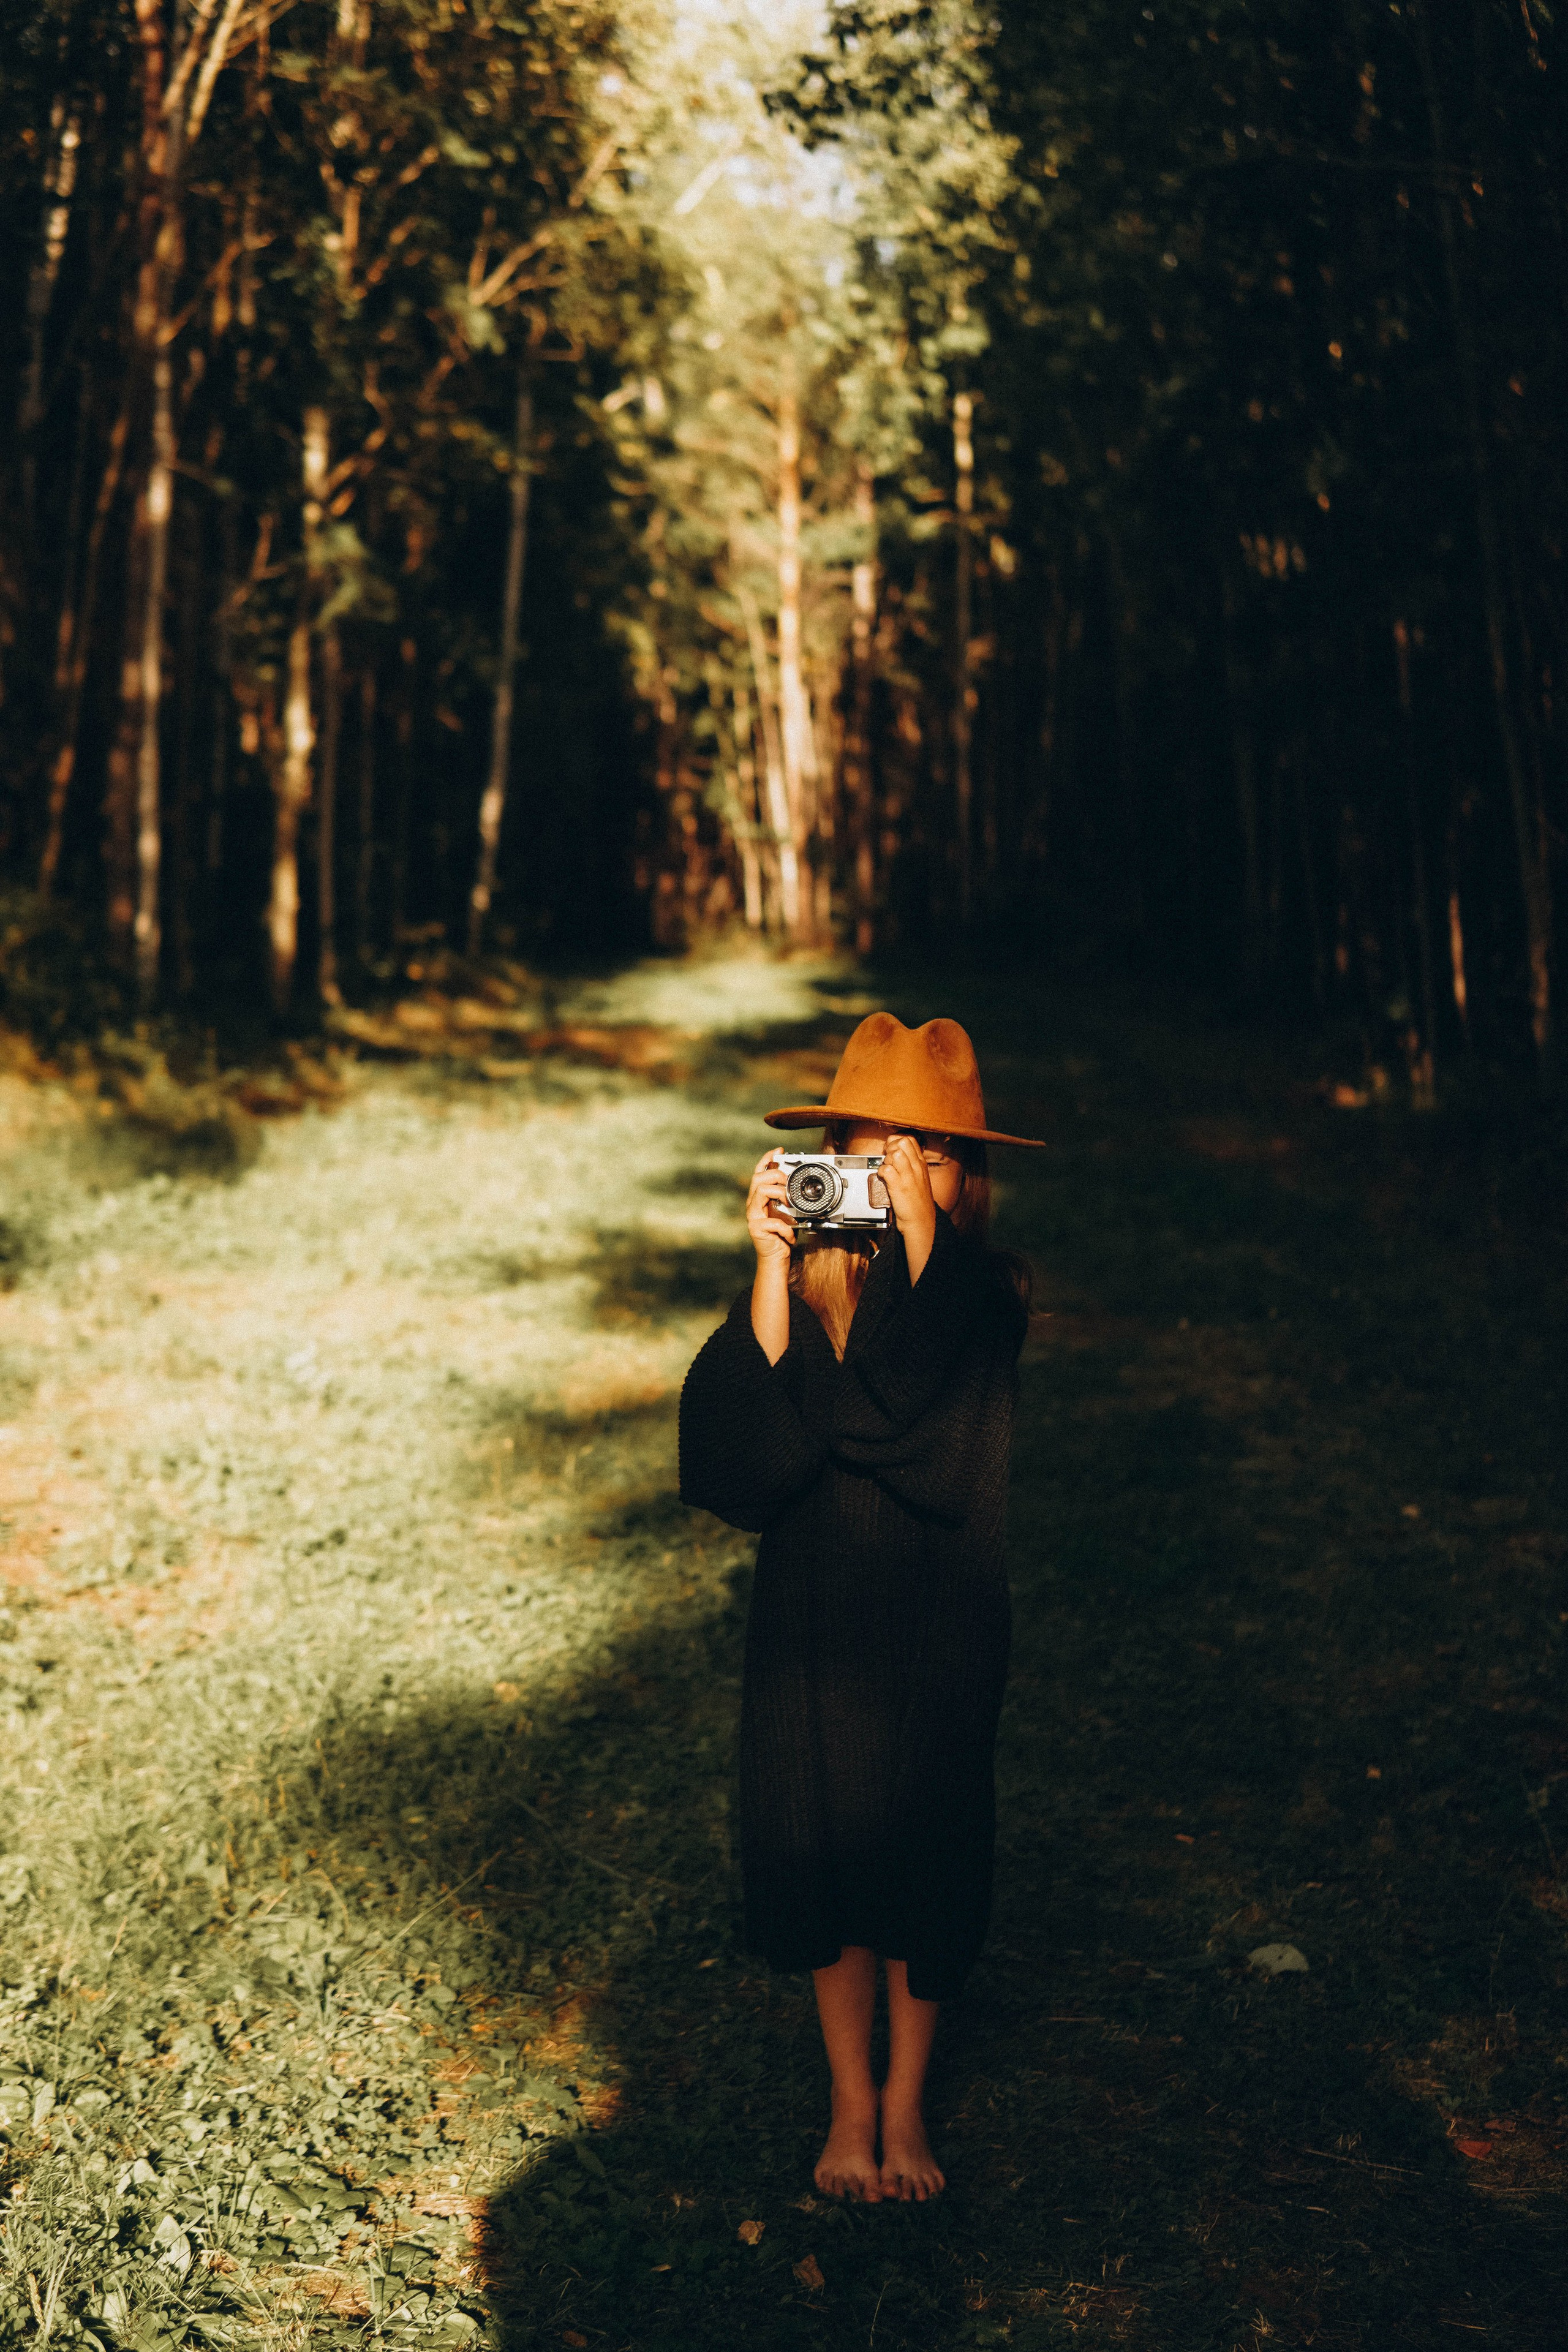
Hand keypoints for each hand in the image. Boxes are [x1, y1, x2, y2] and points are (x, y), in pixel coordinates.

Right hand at [746, 1149, 794, 1269]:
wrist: (776, 1257)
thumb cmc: (782, 1233)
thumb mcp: (787, 1212)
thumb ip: (789, 1198)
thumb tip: (799, 1183)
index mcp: (760, 1197)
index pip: (759, 1173)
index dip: (766, 1159)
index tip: (778, 1150)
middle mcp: (753, 1204)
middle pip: (758, 1179)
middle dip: (775, 1176)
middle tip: (788, 1182)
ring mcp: (753, 1216)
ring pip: (760, 1193)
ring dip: (779, 1194)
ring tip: (790, 1203)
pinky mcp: (756, 1229)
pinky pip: (771, 1221)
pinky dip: (785, 1227)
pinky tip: (791, 1233)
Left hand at [879, 1133, 936, 1278]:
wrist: (921, 1220)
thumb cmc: (917, 1201)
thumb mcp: (919, 1177)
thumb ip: (910, 1164)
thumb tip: (895, 1153)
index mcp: (921, 1164)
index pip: (909, 1140)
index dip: (896, 1141)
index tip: (890, 1150)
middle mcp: (915, 1167)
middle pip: (902, 1142)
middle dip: (891, 1147)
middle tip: (887, 1159)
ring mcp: (907, 1176)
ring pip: (894, 1154)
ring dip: (886, 1160)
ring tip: (887, 1170)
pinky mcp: (898, 1186)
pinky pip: (886, 1170)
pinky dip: (881, 1172)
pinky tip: (883, 1179)